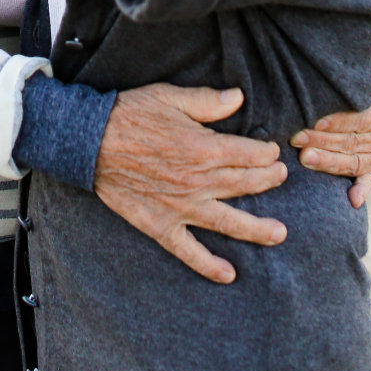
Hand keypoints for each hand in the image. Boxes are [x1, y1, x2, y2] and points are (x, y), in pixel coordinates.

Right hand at [93, 84, 287, 284]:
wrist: (89, 141)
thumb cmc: (129, 114)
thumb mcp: (169, 97)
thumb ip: (207, 101)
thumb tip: (239, 97)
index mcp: (202, 147)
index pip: (247, 153)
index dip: (265, 153)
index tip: (274, 152)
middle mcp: (197, 181)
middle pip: (243, 184)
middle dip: (267, 181)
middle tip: (281, 178)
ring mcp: (180, 207)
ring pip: (227, 221)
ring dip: (256, 229)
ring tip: (279, 233)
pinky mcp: (161, 224)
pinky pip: (188, 250)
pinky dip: (208, 265)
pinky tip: (228, 274)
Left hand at [290, 19, 370, 207]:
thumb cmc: (370, 76)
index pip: (358, 119)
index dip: (333, 121)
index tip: (309, 121)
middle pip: (351, 140)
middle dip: (322, 141)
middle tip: (295, 139)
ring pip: (353, 160)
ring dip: (331, 163)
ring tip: (305, 159)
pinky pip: (369, 179)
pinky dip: (362, 189)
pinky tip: (352, 199)